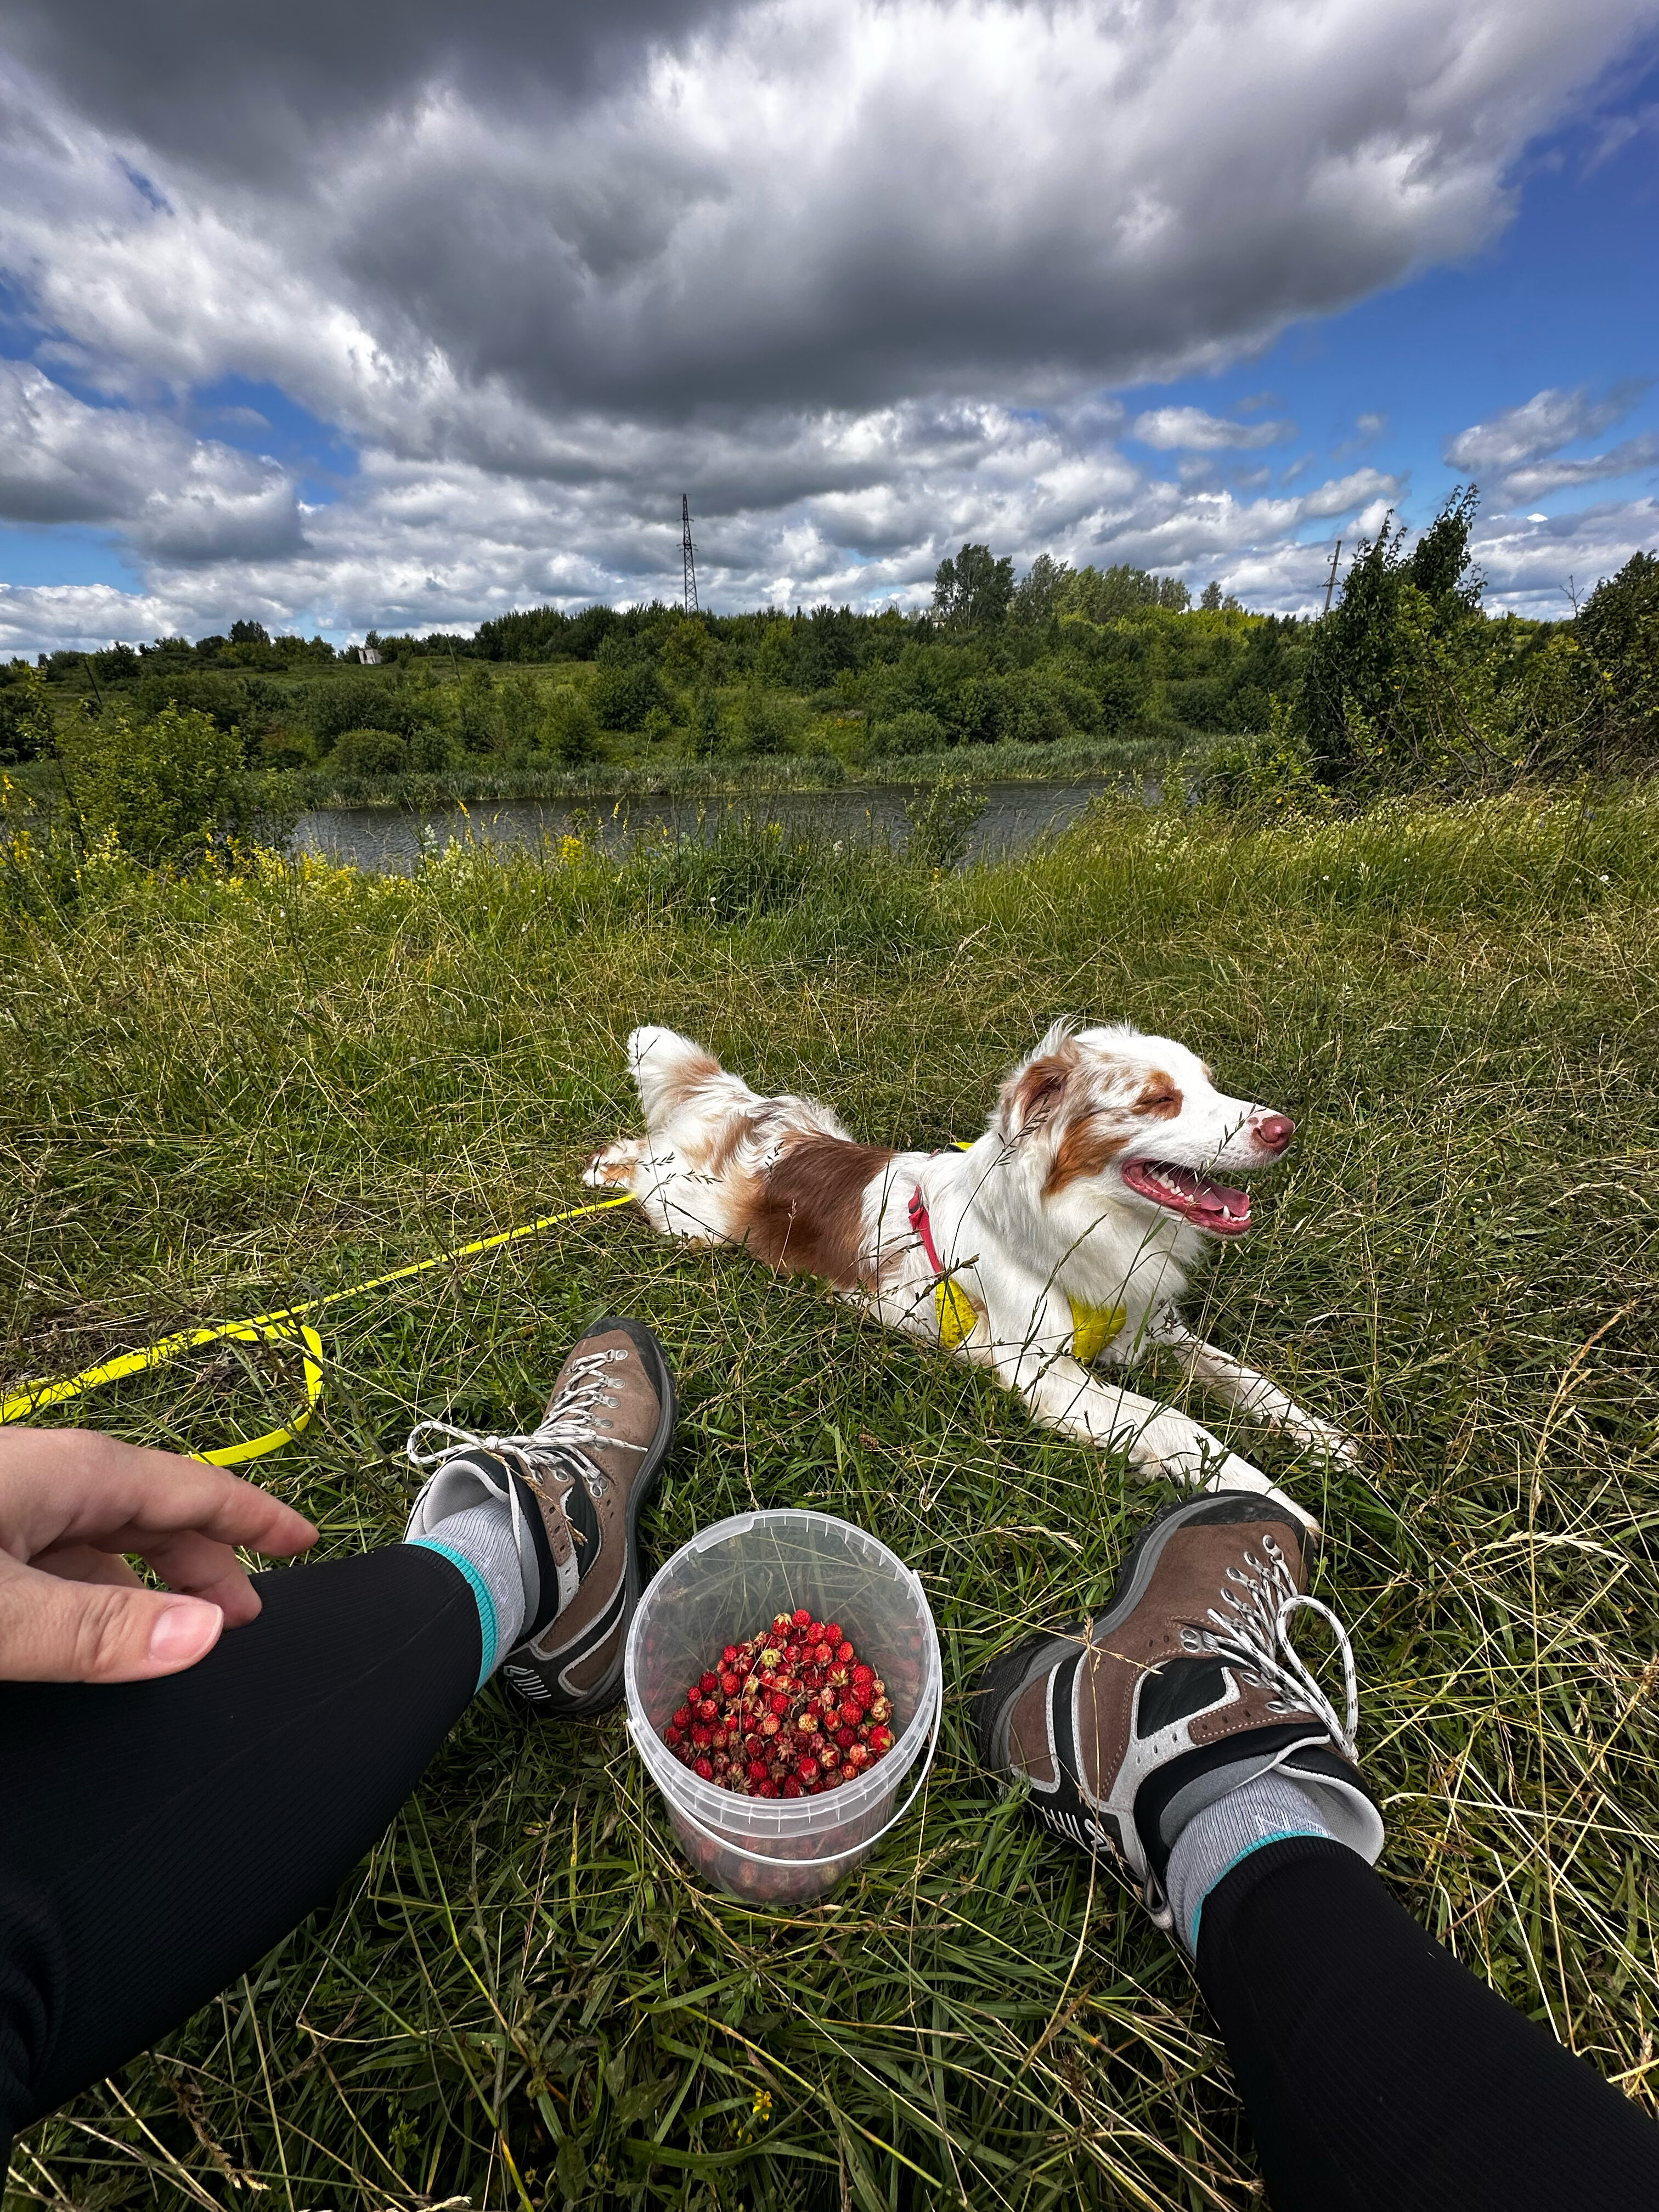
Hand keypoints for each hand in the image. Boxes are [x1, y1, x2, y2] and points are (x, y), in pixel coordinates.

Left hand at [0, 1426, 317, 1682]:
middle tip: (245, 1620)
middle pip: (155, 1516)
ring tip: (174, 1631)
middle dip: (208, 1563)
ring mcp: (9, 1501)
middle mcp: (50, 1477)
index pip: (199, 1490)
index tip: (305, 1542)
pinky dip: (91, 1590)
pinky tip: (84, 1627)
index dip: (257, 1519)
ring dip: (147, 1583)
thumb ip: (93, 1626)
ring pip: (100, 1539)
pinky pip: (53, 1555)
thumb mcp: (0, 1605)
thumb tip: (202, 1636)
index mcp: (78, 1474)